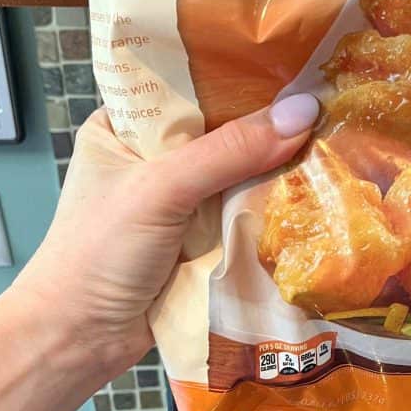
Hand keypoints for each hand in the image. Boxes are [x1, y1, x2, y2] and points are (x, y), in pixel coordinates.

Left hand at [13, 94, 318, 378]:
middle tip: (327, 109)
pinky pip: (243, 218)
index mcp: (125, 128)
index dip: (240, 80)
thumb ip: (228, 152)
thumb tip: (302, 114)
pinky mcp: (199, 244)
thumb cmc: (98, 253)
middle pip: (222, 134)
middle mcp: (152, 161)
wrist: (79, 339)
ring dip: (274, 174)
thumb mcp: (160, 188)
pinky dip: (269, 214)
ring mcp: (178, 206)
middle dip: (267, 130)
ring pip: (238, 178)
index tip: (295, 70)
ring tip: (330, 149)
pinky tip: (309, 197)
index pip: (190, 88)